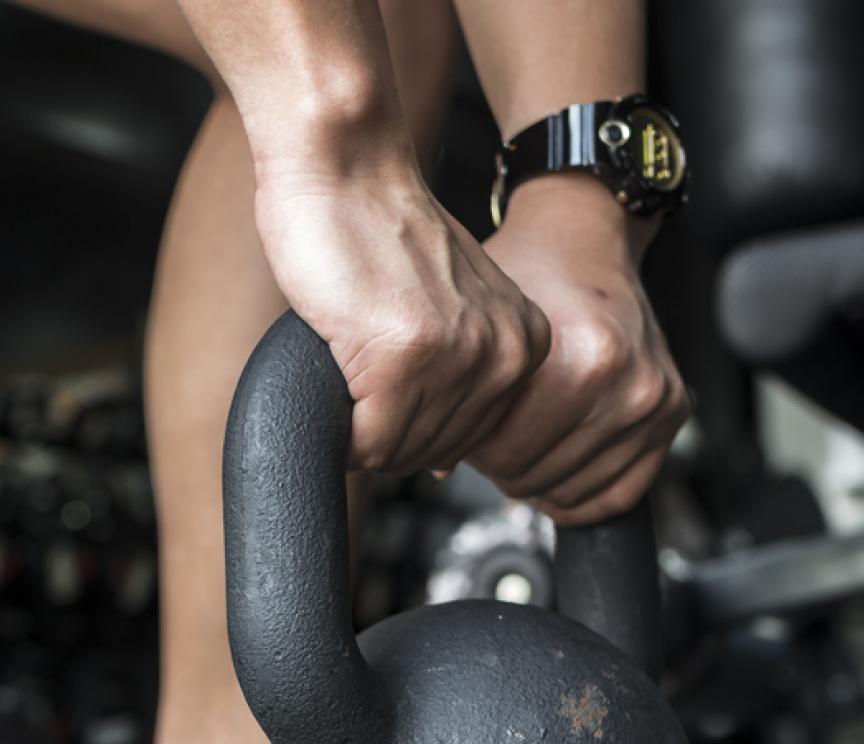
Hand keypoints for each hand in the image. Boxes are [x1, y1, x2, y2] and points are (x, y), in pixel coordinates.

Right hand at [254, 155, 550, 476]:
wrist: (344, 167)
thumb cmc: (375, 230)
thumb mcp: (450, 306)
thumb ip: (460, 367)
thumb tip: (435, 456)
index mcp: (525, 342)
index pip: (465, 440)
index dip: (409, 421)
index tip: (386, 367)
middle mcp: (504, 353)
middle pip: (429, 453)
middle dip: (382, 426)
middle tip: (360, 360)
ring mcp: (456, 358)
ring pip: (396, 453)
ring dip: (358, 424)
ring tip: (352, 353)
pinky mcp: (402, 358)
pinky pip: (365, 442)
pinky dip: (338, 424)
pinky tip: (338, 362)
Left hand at [463, 176, 689, 524]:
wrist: (584, 238)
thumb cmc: (527, 276)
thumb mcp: (479, 323)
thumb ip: (458, 394)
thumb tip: (438, 467)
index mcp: (581, 363)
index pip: (504, 458)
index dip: (474, 446)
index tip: (471, 422)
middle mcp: (626, 384)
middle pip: (536, 477)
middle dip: (504, 461)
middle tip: (498, 427)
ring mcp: (654, 400)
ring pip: (574, 492)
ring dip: (539, 475)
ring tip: (526, 436)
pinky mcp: (672, 411)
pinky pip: (620, 492)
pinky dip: (583, 491)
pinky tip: (557, 466)